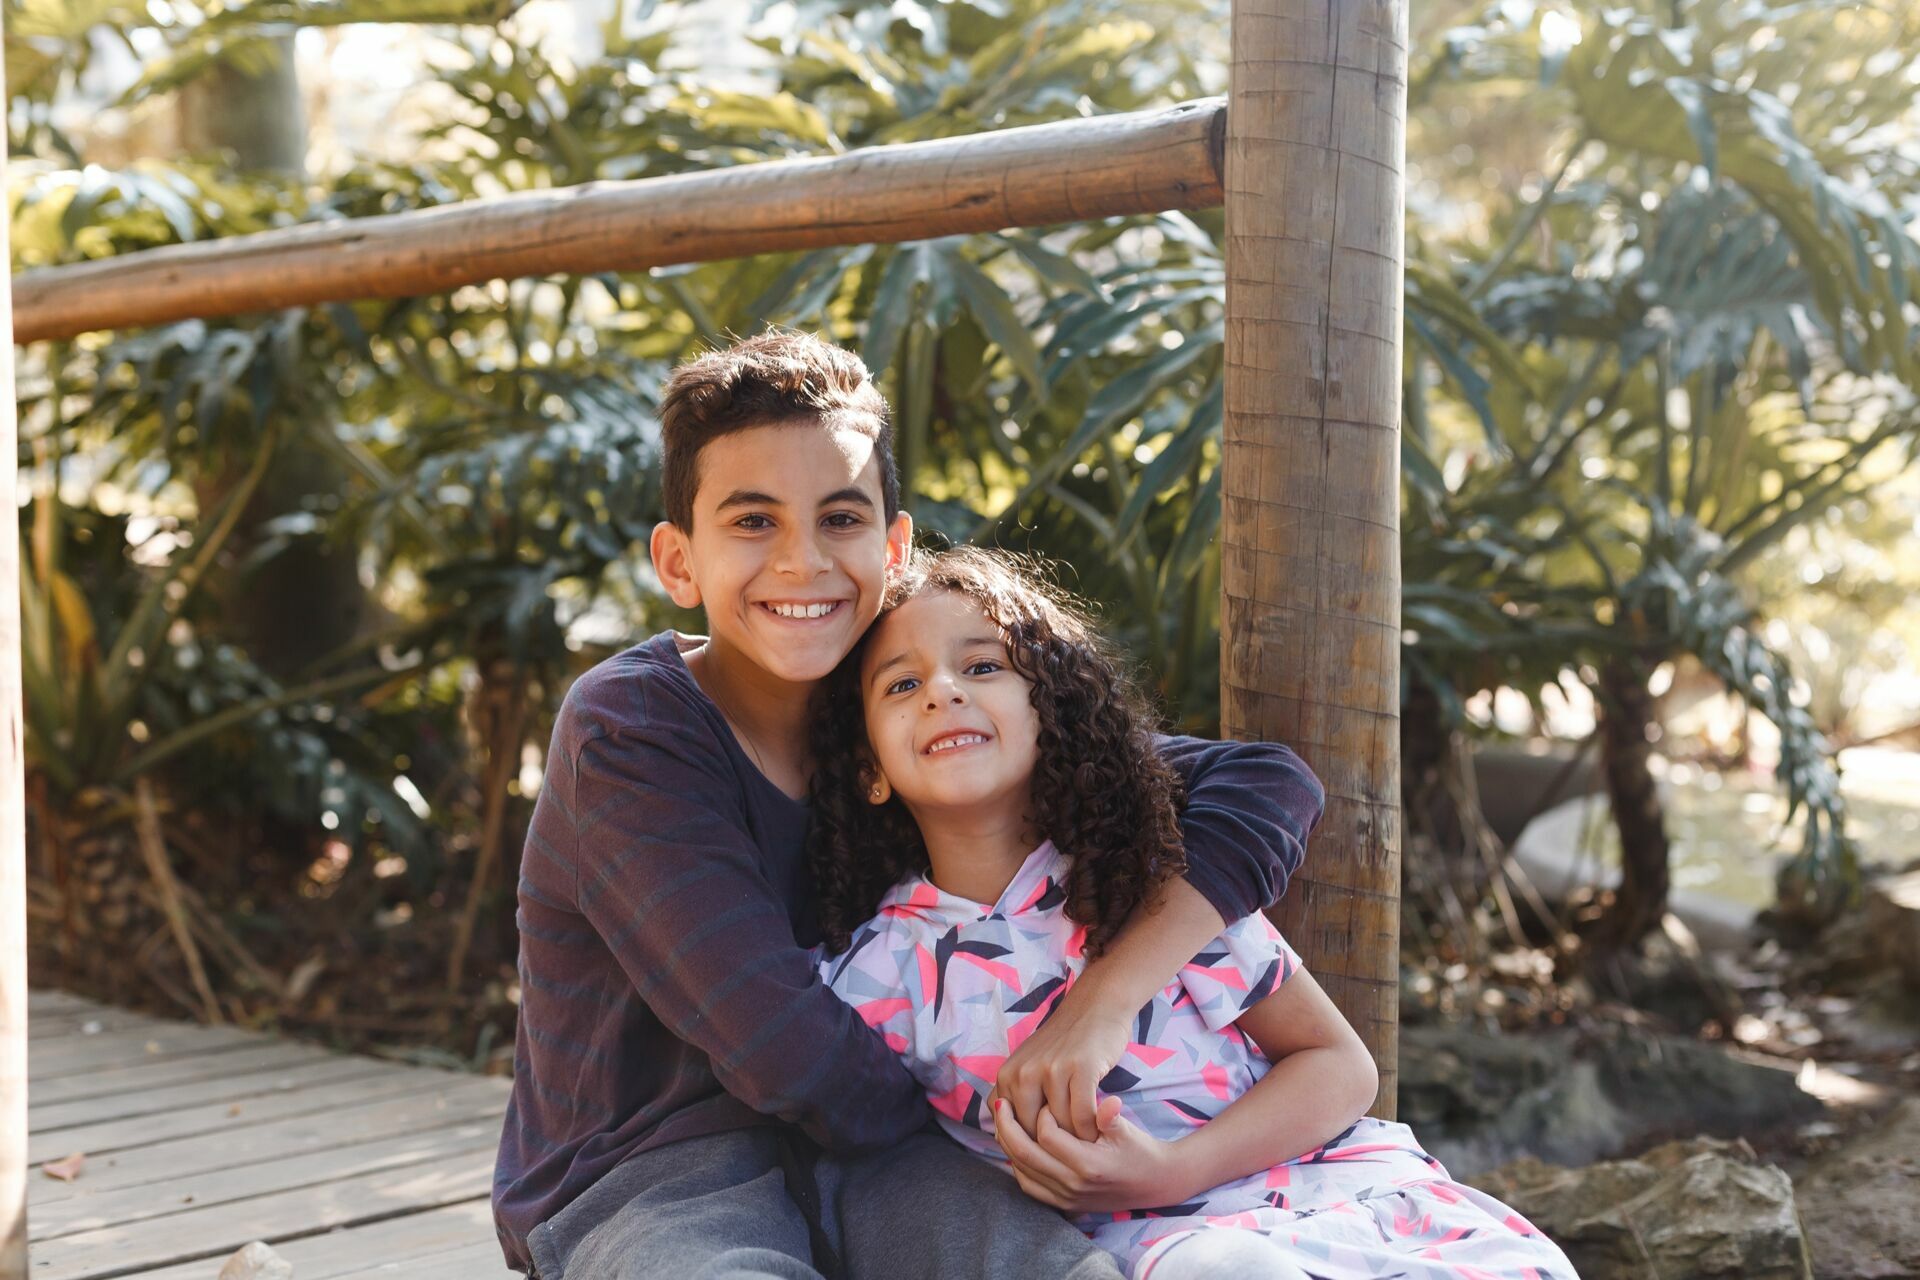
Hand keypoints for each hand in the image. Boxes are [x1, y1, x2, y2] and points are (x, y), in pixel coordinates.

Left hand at [985, 995, 1128, 1140]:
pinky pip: (1083, 1115)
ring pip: (1060, 1126)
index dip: (1031, 1146)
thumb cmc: (1064, 1044)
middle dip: (1053, 1147)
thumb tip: (1003, 1137)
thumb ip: (1015, 1097)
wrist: (1095, 1007)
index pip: (1011, 1129)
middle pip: (1034, 1132)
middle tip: (1070, 1154)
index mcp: (1006, 1076)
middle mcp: (1022, 1073)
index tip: (1049, 1153)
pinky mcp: (1079, 1068)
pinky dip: (1092, 1129)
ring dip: (1076, 1141)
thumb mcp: (1029, 1065)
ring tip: (1086, 1146)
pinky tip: (1098, 1129)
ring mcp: (1050, 1070)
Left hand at [992, 1097, 1185, 1214]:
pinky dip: (1017, 1164)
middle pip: (1024, 1155)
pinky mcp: (1064, 1205)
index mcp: (1089, 1165)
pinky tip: (1015, 1145)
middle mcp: (1073, 1185)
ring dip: (1007, 1144)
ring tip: (1003, 1121)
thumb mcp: (1126, 1129)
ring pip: (1022, 1171)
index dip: (1041, 1114)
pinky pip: (1028, 1185)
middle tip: (1000, 1103)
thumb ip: (1110, 1116)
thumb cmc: (1139, 1149)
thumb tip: (1109, 1101)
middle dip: (1007, 1127)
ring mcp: (1066, 1198)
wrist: (1154, 1183)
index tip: (1047, 1100)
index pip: (1047, 1136)